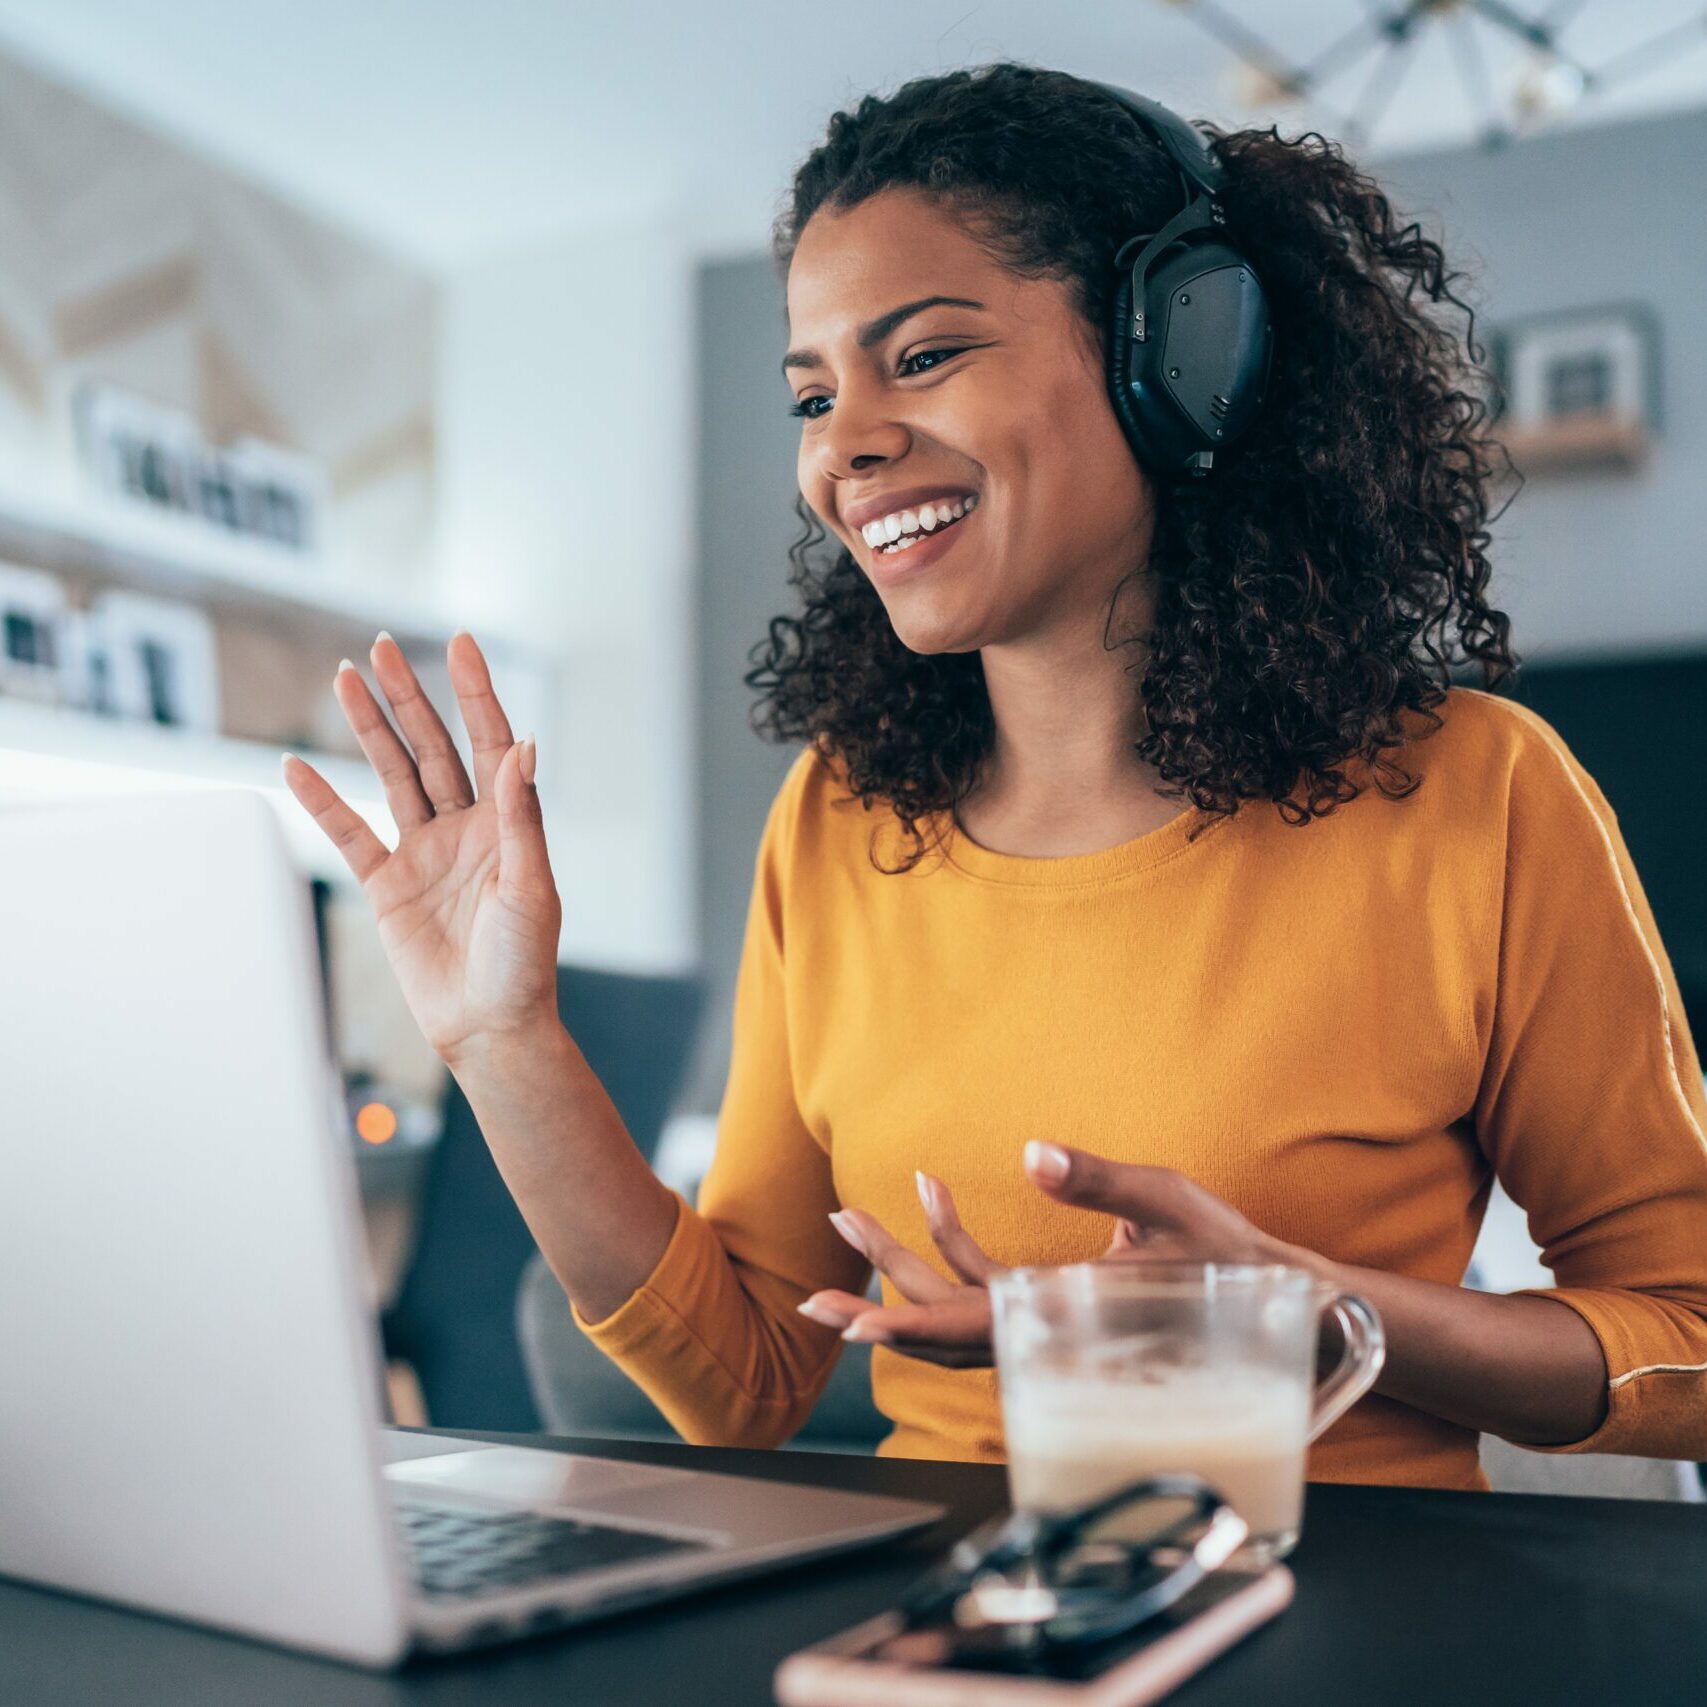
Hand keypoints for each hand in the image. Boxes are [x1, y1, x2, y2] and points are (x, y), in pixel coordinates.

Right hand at [281, 631, 562, 1066]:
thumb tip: (525, 745)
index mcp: (506, 824)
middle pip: (432, 747)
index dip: (475, 693)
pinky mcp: (388, 886)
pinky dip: (323, 802)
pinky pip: (350, 835)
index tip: (461, 643)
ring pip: (391, 776)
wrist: (489, 1027)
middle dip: (408, 698)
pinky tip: (296, 766)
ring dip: (369, 730)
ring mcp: (424, 853)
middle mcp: (465, 829)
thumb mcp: (531, 887)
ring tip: (344, 679)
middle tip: (382, 647)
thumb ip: (522, 817)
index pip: (489, 743)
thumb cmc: (524, 964)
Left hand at [797, 1141, 1300, 1367]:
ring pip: (955, 1307)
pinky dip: (951, 1244)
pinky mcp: (1051, 1303)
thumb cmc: (1223, 1253)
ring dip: (900, 1266)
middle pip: (942, 1327)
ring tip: (849, 1216)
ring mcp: (1044, 1320)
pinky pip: (984, 1285)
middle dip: (874, 1305)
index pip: (973, 1329)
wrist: (1271, 1299)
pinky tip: (933, 1191)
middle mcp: (1046, 1329)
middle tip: (811, 1294)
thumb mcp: (1167, 1202)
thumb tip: (1032, 1153)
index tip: (853, 1329)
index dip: (910, 1329)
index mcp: (1067, 1315)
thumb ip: (1098, 1178)